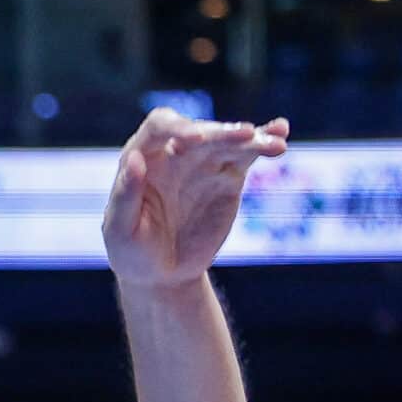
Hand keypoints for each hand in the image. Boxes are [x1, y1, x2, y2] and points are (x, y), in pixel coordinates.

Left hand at [103, 110, 288, 292]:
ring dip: (253, 137)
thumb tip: (135, 160)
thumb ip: (125, 195)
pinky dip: (265, 142)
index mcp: (142, 156)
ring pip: (230, 140)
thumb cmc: (131, 252)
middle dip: (222, 132)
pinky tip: (281, 135)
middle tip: (245, 136)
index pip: (160, 127)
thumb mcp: (120, 230)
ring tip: (277, 143)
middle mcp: (174, 152)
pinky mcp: (228, 177)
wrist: (161, 274)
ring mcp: (203, 163)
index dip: (178, 128)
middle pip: (202, 130)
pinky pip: (248, 155)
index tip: (193, 140)